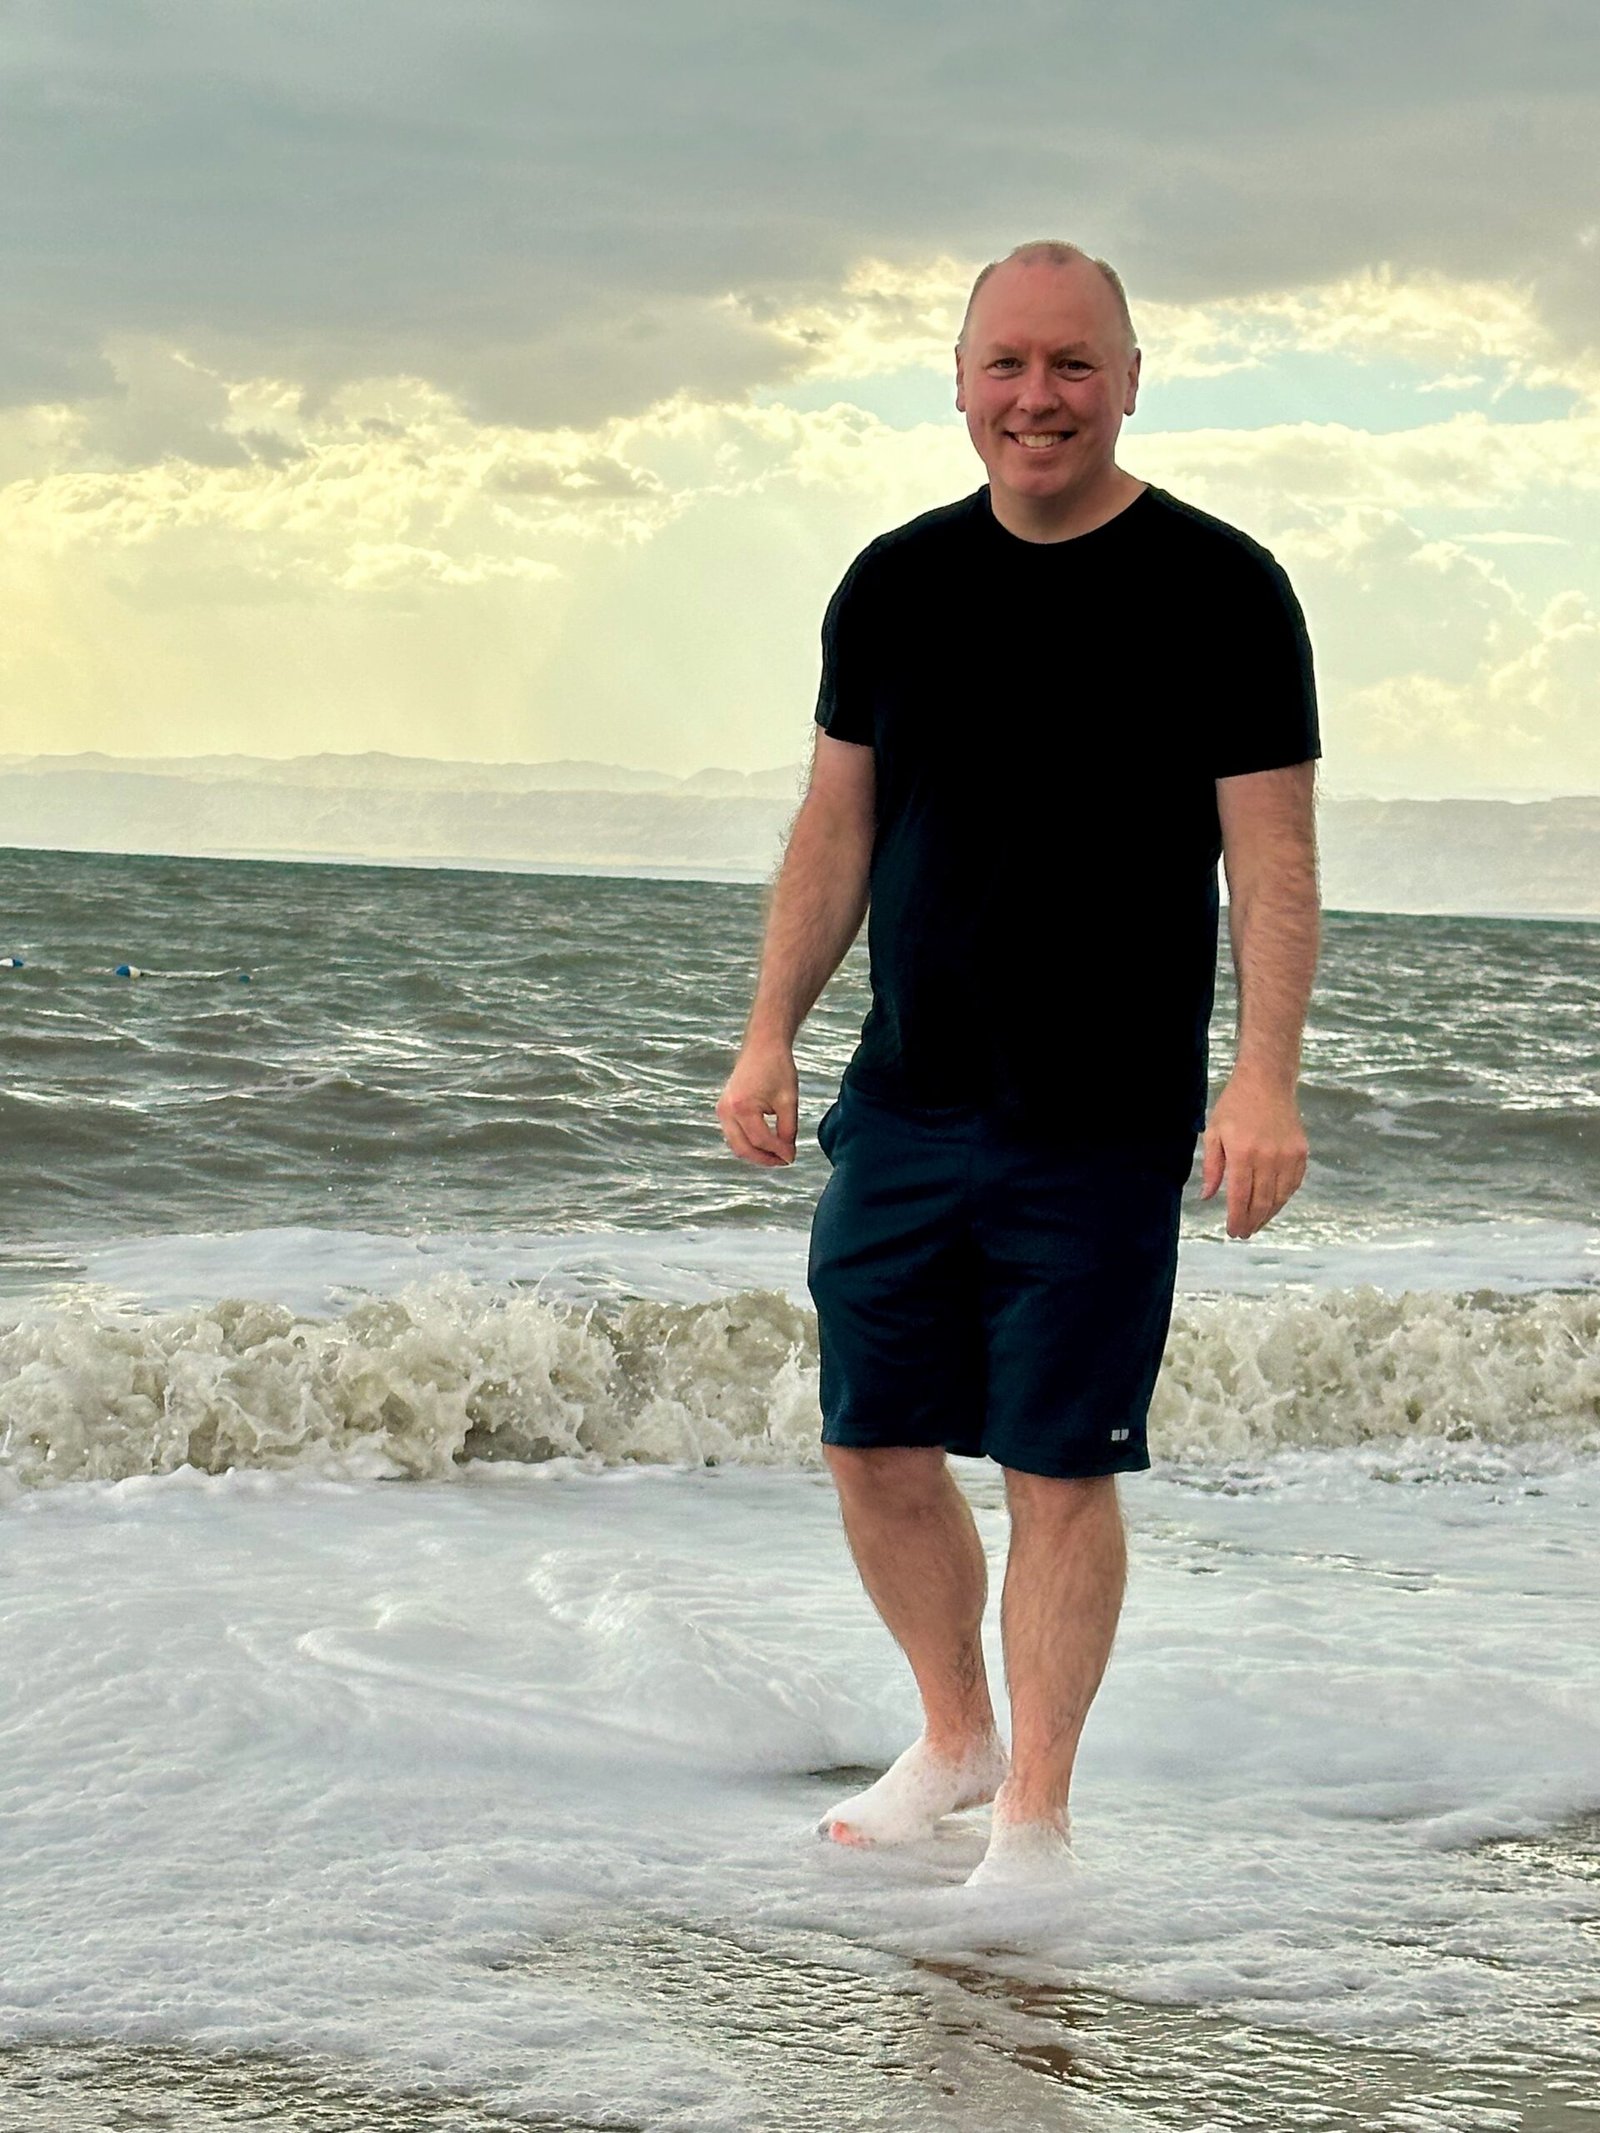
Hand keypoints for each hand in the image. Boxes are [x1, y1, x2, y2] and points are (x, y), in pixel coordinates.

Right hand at [716, 1042, 798, 1166]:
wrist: (763, 1045)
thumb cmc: (778, 1068)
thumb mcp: (789, 1101)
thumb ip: (788, 1130)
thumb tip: (788, 1155)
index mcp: (742, 1107)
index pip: (761, 1140)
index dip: (779, 1152)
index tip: (793, 1157)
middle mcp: (726, 1110)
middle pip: (743, 1148)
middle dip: (764, 1159)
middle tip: (785, 1161)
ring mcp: (722, 1110)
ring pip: (736, 1145)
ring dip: (756, 1154)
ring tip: (777, 1155)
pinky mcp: (723, 1109)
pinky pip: (734, 1135)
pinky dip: (749, 1143)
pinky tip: (767, 1144)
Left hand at [1199, 1074, 1308, 1239]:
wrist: (1267, 1081)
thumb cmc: (1235, 1105)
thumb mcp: (1214, 1132)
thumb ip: (1212, 1167)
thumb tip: (1208, 1197)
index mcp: (1242, 1154)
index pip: (1240, 1198)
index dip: (1237, 1219)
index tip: (1232, 1231)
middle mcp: (1267, 1157)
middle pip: (1261, 1202)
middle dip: (1252, 1222)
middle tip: (1243, 1233)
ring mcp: (1287, 1155)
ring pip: (1279, 1197)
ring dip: (1268, 1214)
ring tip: (1257, 1223)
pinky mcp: (1301, 1152)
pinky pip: (1293, 1184)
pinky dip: (1283, 1198)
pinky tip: (1273, 1204)